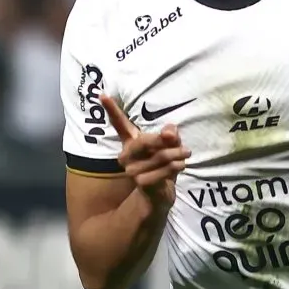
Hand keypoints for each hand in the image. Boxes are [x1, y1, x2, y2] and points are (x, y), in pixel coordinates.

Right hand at [101, 94, 189, 208]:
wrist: (159, 195)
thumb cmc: (163, 165)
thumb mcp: (170, 146)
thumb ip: (169, 135)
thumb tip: (170, 130)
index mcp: (131, 142)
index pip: (119, 124)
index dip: (112, 110)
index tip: (102, 94)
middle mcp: (126, 155)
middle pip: (144, 141)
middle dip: (164, 140)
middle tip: (179, 141)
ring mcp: (131, 169)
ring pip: (159, 156)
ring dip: (177, 155)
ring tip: (185, 154)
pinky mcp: (140, 182)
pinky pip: (163, 170)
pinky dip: (175, 167)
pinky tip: (179, 166)